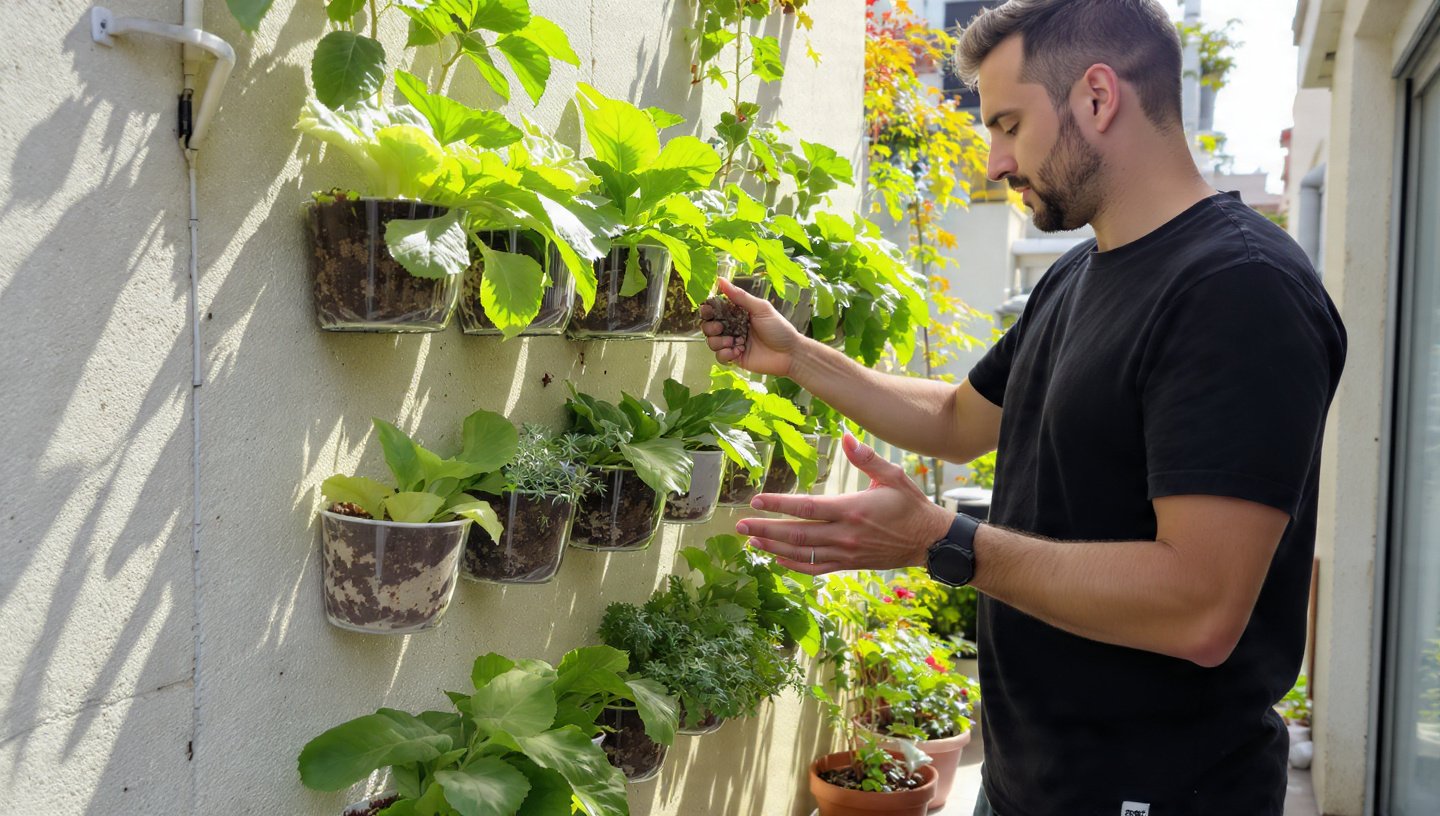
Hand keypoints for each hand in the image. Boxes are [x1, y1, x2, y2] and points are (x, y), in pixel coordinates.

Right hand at [700, 277, 801, 376]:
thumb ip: (740, 296)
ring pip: (712, 342)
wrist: (790, 354)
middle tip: (720, 328)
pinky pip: (720, 357)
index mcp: (737, 313)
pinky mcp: (735, 358)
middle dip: (709, 327)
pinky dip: (725, 354)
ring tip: (734, 342)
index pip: (715, 310)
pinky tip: (738, 352)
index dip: (707, 310)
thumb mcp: (760, 308)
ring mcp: (733, 343)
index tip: (707, 310)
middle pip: (709, 326)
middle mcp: (733, 327)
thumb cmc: (778, 328)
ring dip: (718, 341)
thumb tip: (720, 279)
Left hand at [735, 433, 954, 574]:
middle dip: (765, 529)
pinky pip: (815, 568)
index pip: (806, 507)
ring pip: (802, 553)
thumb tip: (846, 436)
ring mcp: (845, 553)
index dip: (778, 505)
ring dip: (773, 547)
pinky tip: (776, 558)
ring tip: (751, 541)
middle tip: (740, 525)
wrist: (929, 541)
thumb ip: (866, 457)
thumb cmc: (911, 505)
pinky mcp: (849, 564)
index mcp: (851, 509)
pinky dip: (793, 565)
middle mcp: (844, 535)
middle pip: (796, 534)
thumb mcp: (893, 476)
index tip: (756, 501)